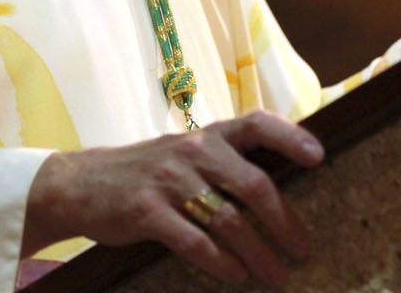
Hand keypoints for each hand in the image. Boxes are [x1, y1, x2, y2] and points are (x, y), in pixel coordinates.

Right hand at [22, 111, 323, 285]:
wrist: (79, 184)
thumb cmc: (146, 172)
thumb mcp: (185, 153)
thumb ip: (224, 161)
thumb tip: (277, 189)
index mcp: (208, 135)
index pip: (258, 124)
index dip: (291, 137)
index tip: (320, 157)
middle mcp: (193, 151)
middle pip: (253, 185)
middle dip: (284, 222)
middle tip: (302, 250)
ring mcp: (170, 181)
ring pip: (229, 220)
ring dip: (259, 253)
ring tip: (276, 275)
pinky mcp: (147, 212)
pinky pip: (195, 242)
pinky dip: (221, 263)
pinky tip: (237, 276)